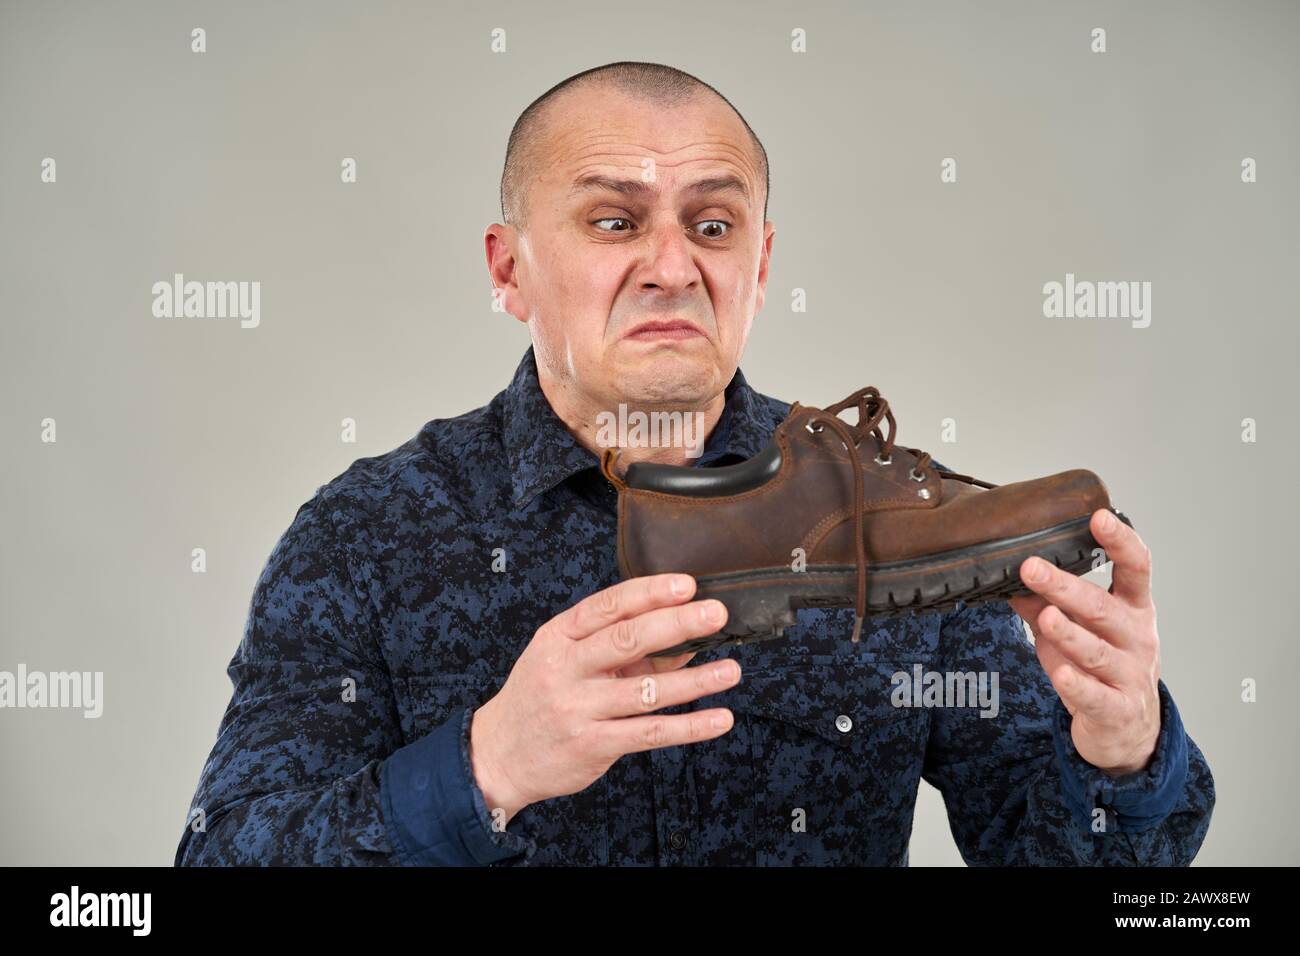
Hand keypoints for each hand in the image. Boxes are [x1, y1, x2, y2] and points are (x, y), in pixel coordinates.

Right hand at [468, 574, 739, 826]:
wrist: (498, 755)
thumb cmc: (541, 697)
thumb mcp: (565, 659)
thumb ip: (619, 647)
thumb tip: (683, 635)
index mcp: (558, 637)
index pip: (607, 606)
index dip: (649, 593)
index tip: (687, 585)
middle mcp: (565, 668)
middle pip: (627, 640)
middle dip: (676, 623)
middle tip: (716, 614)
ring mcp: (577, 708)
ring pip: (645, 690)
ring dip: (694, 681)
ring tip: (731, 670)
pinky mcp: (592, 745)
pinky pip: (649, 733)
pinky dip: (689, 727)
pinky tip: (719, 719)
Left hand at [1007, 509, 1161, 776]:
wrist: (1128, 730)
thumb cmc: (1100, 667)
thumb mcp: (1076, 629)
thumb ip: (1044, 602)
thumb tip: (1004, 574)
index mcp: (1133, 608)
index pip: (1136, 568)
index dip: (1120, 542)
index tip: (1098, 516)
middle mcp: (1137, 637)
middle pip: (1102, 607)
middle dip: (1066, 587)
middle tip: (1031, 567)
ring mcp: (1130, 675)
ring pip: (1097, 651)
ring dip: (1070, 634)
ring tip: (1046, 616)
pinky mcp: (1116, 709)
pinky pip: (1094, 695)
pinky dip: (1077, 685)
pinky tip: (1061, 674)